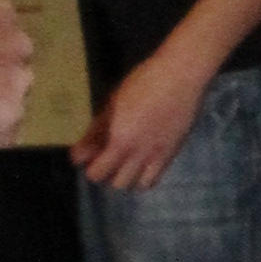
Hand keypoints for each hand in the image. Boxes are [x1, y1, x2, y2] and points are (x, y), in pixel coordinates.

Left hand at [72, 40, 212, 189]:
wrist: (182, 75)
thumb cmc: (144, 82)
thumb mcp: (114, 103)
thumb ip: (96, 131)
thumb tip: (78, 154)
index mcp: (120, 141)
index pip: (97, 172)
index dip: (90, 167)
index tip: (87, 157)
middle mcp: (139, 154)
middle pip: (116, 183)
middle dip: (107, 174)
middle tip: (105, 158)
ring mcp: (157, 156)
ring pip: (137, 186)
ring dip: (127, 178)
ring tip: (124, 163)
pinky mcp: (172, 153)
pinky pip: (155, 178)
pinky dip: (145, 177)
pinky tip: (141, 163)